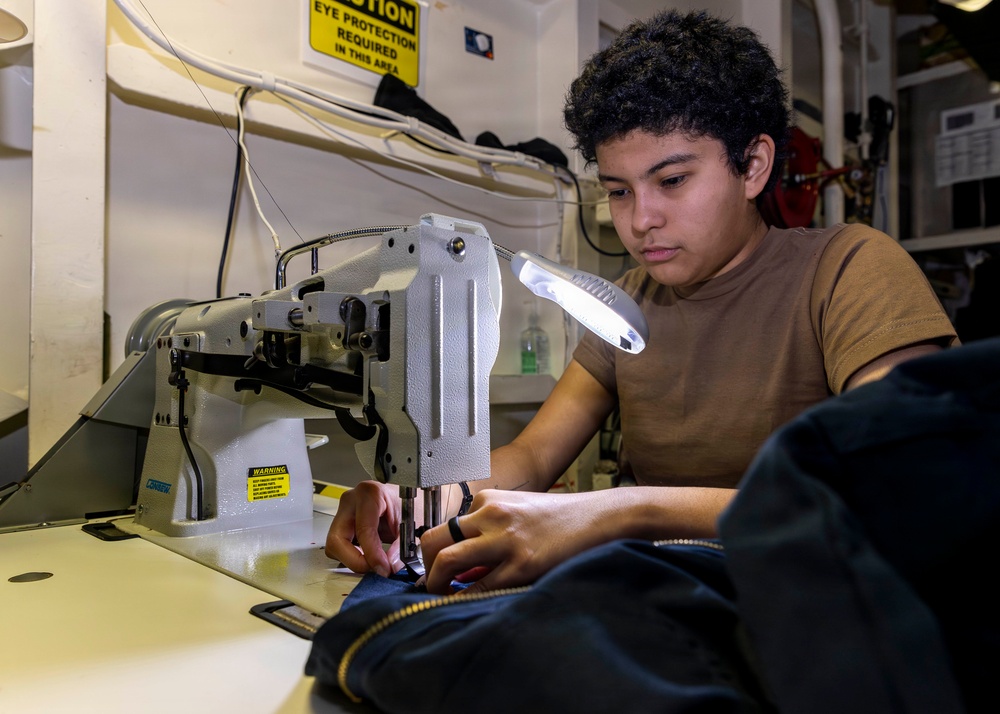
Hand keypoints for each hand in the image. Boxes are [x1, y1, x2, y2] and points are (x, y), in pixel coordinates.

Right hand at [324, 480, 403, 576]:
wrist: (403, 492)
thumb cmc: (407, 501)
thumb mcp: (410, 522)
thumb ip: (400, 546)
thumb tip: (388, 566)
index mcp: (370, 493)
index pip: (363, 530)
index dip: (372, 555)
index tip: (383, 569)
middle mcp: (351, 500)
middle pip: (337, 540)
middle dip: (355, 561)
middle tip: (375, 568)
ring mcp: (342, 511)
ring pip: (334, 546)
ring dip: (352, 560)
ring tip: (374, 562)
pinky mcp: (341, 522)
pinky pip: (338, 546)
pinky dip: (352, 556)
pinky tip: (367, 555)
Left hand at [418, 489, 610, 594]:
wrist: (597, 518)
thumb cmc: (559, 518)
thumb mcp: (518, 510)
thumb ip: (489, 529)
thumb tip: (464, 565)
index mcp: (489, 500)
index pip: (445, 526)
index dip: (433, 549)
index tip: (430, 566)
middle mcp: (491, 515)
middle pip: (436, 539)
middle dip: (425, 565)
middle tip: (427, 584)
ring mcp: (504, 539)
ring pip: (448, 560)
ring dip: (435, 583)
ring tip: (436, 596)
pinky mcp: (520, 564)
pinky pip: (478, 587)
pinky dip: (463, 599)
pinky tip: (461, 605)